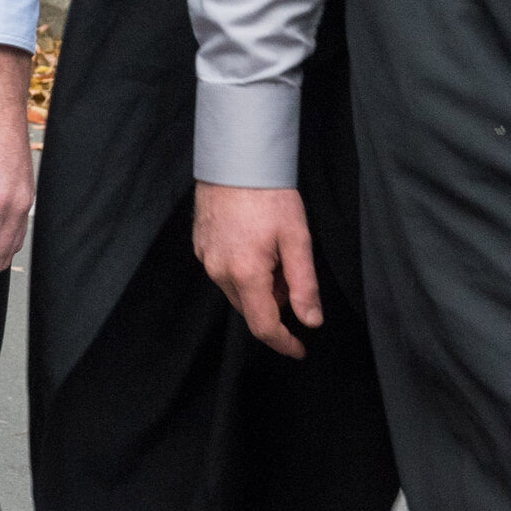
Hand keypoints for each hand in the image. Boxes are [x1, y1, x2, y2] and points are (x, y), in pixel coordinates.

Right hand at [192, 181, 323, 357]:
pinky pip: (224, 273)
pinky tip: (256, 247)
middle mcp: (219, 271)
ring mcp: (205, 258)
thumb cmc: (270, 197)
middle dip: (275, 305)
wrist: (235, 160)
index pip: (264, 326)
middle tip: (293, 276)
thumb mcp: (298, 240)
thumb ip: (305, 286)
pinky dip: (243, 272)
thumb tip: (310, 322)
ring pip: (236, 291)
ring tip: (276, 256)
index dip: (284, 343)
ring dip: (259, 288)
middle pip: (249, 309)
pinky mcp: (200, 246)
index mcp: (245, 273)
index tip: (300, 350)